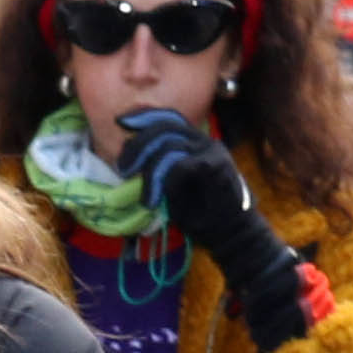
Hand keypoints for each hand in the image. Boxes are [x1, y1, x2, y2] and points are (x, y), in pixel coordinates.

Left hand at [116, 110, 311, 340]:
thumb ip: (157, 166)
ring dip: (150, 173)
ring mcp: (213, 151)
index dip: (144, 117)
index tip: (121, 123)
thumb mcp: (171, 186)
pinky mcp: (217, 165)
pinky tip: (155, 202)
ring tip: (146, 197)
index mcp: (196, 142)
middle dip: (138, 145)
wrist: (231, 235)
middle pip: (165, 128)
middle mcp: (206, 141)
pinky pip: (180, 165)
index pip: (169, 119)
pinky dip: (162, 183)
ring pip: (169, 147)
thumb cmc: (201, 214)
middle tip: (123, 169)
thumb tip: (131, 152)